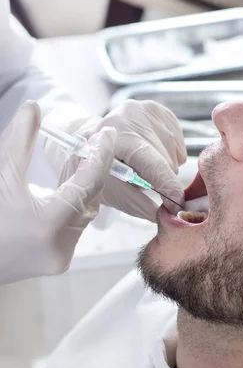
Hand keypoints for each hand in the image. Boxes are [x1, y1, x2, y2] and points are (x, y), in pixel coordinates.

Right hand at [0, 102, 115, 284]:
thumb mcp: (1, 178)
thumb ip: (19, 142)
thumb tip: (33, 108)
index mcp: (51, 224)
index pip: (90, 182)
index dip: (101, 155)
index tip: (108, 134)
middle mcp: (62, 245)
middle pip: (90, 198)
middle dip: (93, 169)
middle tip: (93, 142)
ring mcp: (60, 256)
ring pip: (83, 213)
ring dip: (82, 186)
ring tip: (78, 157)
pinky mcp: (56, 260)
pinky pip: (73, 226)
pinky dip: (72, 203)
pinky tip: (66, 184)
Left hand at [59, 100, 186, 221]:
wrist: (89, 144)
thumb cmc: (98, 170)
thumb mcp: (111, 192)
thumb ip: (138, 204)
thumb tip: (163, 215)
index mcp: (117, 137)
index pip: (153, 164)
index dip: (169, 186)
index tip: (178, 204)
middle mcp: (132, 115)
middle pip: (167, 161)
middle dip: (162, 179)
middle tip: (144, 182)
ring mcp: (146, 108)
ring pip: (175, 153)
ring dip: (166, 167)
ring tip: (143, 166)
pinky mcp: (157, 109)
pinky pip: (178, 142)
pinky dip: (171, 154)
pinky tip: (152, 154)